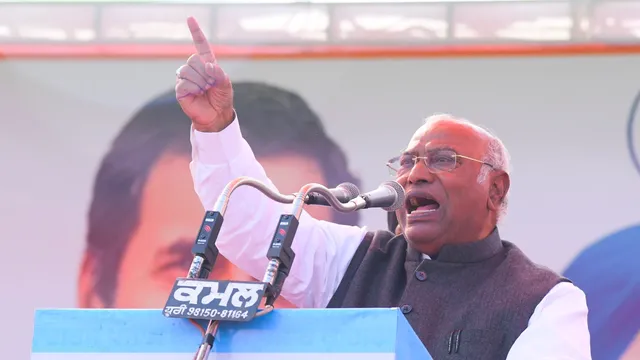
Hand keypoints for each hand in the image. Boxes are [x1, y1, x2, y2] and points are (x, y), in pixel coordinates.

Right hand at [175, 17, 233, 132]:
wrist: (216, 116)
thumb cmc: (221, 98)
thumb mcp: (226, 84)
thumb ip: (219, 74)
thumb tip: (208, 66)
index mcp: (207, 63)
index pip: (201, 45)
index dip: (196, 32)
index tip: (190, 18)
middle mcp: (194, 68)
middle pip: (193, 59)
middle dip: (205, 73)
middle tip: (210, 84)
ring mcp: (185, 78)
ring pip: (188, 70)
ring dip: (200, 82)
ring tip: (204, 90)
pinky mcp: (180, 89)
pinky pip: (184, 83)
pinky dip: (194, 89)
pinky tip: (198, 94)